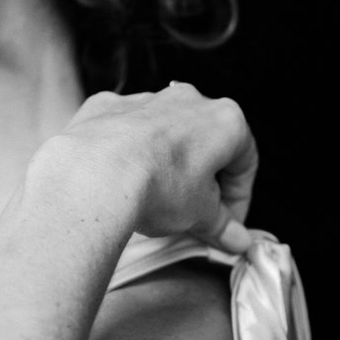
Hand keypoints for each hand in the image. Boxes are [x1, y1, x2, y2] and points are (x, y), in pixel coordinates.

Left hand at [58, 83, 257, 253]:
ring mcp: (144, 100)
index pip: (245, 161)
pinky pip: (125, 130)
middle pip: (205, 143)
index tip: (226, 222)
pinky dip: (128, 152)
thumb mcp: (199, 215)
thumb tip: (235, 239)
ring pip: (164, 134)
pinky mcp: (107, 107)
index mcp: (224, 120)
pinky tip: (122, 181)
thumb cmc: (156, 187)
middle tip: (193, 215)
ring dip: (166, 164)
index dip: (239, 197)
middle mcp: (186, 100)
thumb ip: (221, 225)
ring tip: (155, 201)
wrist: (95, 176)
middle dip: (203, 181)